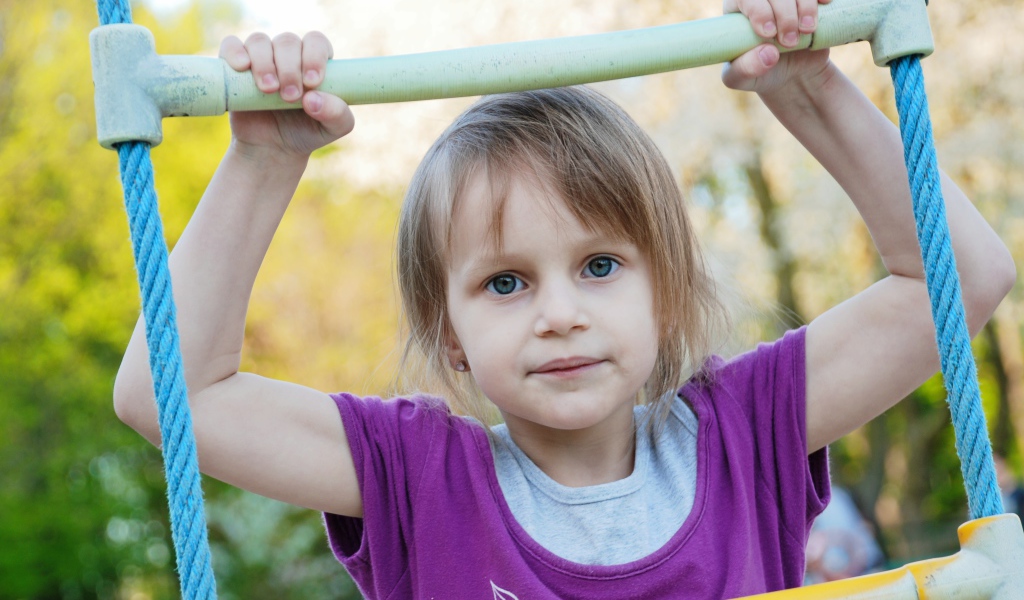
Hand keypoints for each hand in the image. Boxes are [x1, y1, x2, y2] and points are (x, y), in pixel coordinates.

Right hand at [220, 32, 354, 161]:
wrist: (272, 150)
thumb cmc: (306, 132)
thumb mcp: (332, 129)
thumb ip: (336, 114)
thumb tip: (314, 98)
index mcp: (314, 61)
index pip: (316, 42)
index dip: (314, 56)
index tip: (312, 82)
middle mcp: (288, 55)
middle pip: (288, 41)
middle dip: (290, 68)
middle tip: (290, 96)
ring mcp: (261, 58)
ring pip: (260, 41)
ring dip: (265, 63)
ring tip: (269, 90)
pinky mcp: (235, 67)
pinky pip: (231, 45)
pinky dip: (235, 52)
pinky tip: (242, 66)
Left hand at [721, 0, 833, 95]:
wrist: (791, 74)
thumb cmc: (760, 73)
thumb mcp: (742, 79)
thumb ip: (745, 69)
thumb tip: (767, 53)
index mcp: (737, 10)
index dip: (759, 11)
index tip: (769, 33)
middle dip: (785, 15)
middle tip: (789, 42)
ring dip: (805, 6)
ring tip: (807, 30)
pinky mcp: (807, 0)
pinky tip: (824, 4)